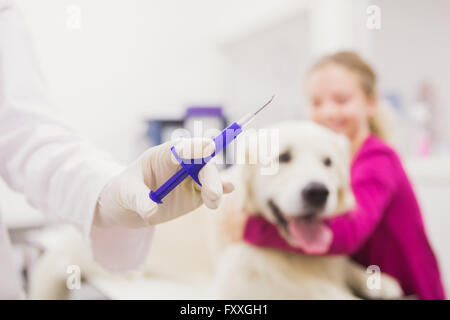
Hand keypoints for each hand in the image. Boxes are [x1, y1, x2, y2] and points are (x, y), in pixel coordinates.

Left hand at [94, 138, 233, 227]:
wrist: (128, 206)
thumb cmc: (124, 192)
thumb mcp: (125, 193)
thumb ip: (139, 199)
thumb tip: (151, 211)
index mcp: (163, 155)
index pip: (180, 149)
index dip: (194, 148)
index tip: (207, 147)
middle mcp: (181, 164)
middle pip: (201, 163)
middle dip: (209, 175)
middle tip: (211, 193)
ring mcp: (190, 179)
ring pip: (209, 178)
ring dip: (215, 187)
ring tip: (213, 203)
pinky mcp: (196, 195)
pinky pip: (211, 192)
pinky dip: (221, 189)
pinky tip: (230, 188)